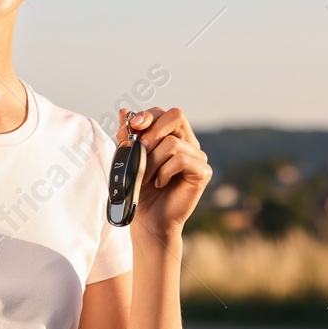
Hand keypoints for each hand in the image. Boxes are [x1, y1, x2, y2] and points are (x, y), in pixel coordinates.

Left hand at [116, 106, 211, 238]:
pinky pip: (181, 160)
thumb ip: (128, 136)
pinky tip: (159, 183)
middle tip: (140, 149)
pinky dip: (164, 171)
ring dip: (151, 160)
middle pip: (176, 115)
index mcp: (171, 135)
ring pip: (172, 143)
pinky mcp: (203, 172)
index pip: (163, 113)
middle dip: (153, 129)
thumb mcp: (128, 159)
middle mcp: (187, 142)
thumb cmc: (138, 188)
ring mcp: (197, 156)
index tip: (133, 125)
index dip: (148, 115)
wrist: (147, 218)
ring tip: (145, 177)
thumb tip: (124, 110)